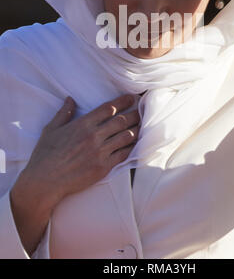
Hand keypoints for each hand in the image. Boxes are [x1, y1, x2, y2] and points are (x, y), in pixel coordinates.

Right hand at [14, 94, 139, 209]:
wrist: (44, 181)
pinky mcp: (103, 167)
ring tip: (143, 125)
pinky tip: (137, 144)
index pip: (108, 108)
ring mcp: (100, 152)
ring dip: (136, 129)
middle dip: (134, 114)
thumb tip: (70, 99)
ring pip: (126, 136)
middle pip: (121, 120)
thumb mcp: (51, 129)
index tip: (132, 97)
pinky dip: (132, 147)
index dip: (123, 101)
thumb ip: (63, 113)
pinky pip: (123, 154)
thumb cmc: (45, 155)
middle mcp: (94, 135)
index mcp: (83, 124)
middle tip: (142, 110)